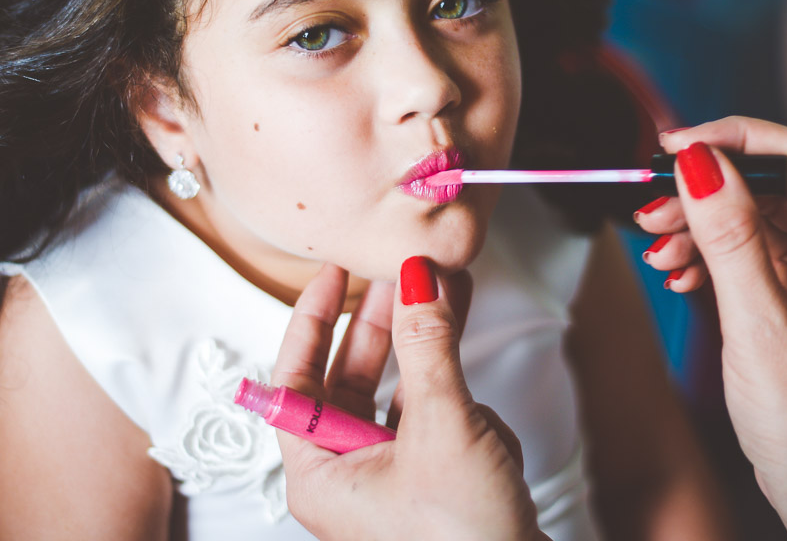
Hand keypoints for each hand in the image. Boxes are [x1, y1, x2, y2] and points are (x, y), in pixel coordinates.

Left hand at [272, 261, 547, 540]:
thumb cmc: (465, 538)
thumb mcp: (444, 427)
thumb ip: (428, 346)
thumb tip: (416, 278)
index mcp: (318, 474)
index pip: (296, 380)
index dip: (315, 319)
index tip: (334, 272)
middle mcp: (346, 478)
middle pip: (351, 379)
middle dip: (386, 325)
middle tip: (406, 274)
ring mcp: (390, 481)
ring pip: (401, 394)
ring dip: (432, 354)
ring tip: (455, 295)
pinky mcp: (432, 483)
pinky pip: (436, 420)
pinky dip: (462, 407)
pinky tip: (490, 423)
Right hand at [636, 117, 786, 540]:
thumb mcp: (760, 331)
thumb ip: (730, 241)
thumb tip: (698, 165)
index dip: (740, 139)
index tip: (678, 145)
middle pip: (776, 184)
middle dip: (707, 191)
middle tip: (651, 207)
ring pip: (758, 216)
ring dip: (700, 226)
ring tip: (657, 249)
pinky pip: (753, 252)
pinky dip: (710, 257)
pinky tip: (679, 274)